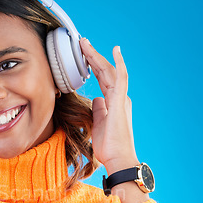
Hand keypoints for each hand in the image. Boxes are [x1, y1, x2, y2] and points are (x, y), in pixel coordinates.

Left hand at [80, 38, 138, 173]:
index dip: (93, 66)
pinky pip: (119, 78)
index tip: (83, 55)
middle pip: (105, 72)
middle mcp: (119, 97)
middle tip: (82, 42)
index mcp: (114, 102)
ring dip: (97, 56)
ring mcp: (120, 99)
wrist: (118, 159)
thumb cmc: (108, 146)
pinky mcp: (120, 103)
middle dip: (93, 56)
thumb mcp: (98, 124)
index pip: (102, 79)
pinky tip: (114, 51)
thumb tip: (95, 99)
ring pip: (109, 71)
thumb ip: (98, 110)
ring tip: (85, 43)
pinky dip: (117, 64)